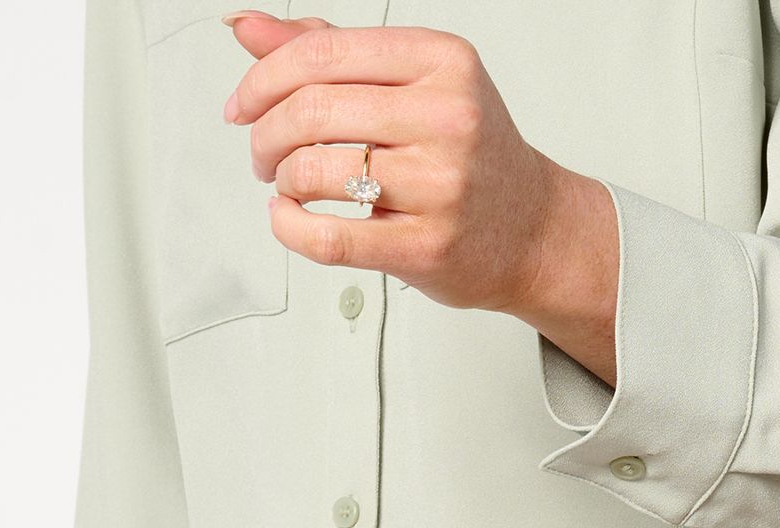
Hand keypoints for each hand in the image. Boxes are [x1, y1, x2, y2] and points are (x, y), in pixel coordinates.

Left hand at [222, 13, 619, 382]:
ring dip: (282, 180)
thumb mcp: (414, 83)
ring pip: (314, 171)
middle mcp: (448, 118)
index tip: (244, 104)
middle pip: (310, 111)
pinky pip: (329, 237)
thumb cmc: (473, 157)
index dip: (262, 78)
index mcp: (442, 62)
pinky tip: (290, 219)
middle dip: (264, 134)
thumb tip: (247, 29)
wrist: (534, 230)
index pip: (321, 54)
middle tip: (262, 151)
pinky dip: (290, 228)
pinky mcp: (428, 246)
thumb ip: (330, 53)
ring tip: (289, 185)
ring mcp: (441, 186)